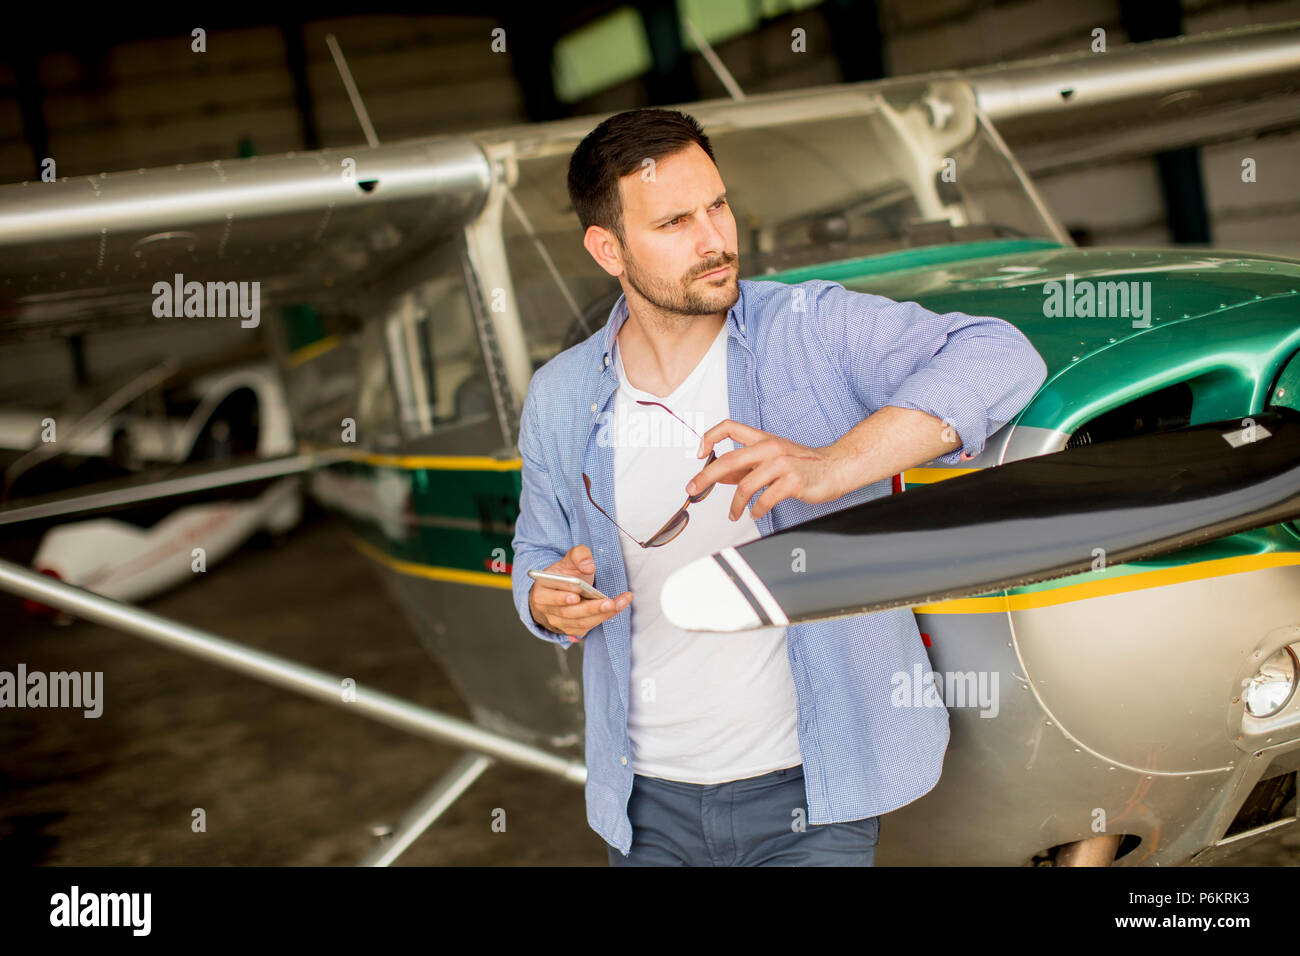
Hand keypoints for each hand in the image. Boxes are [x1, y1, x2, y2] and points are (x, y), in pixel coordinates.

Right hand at [528, 544, 631, 640]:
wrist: (562, 591)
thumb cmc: (565, 576)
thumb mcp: (569, 561)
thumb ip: (579, 556)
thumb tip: (588, 566)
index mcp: (541, 591)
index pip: (548, 597)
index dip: (561, 598)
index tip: (575, 596)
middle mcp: (547, 610)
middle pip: (568, 612)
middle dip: (589, 608)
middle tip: (607, 603)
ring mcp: (559, 622)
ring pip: (581, 622)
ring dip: (601, 614)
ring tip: (617, 604)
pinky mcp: (572, 630)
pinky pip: (589, 626)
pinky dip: (605, 617)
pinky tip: (618, 606)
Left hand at [685, 420, 850, 521]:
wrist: (836, 467)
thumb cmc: (804, 463)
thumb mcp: (772, 458)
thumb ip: (747, 466)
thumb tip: (720, 476)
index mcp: (763, 439)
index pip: (729, 427)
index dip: (710, 437)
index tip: (699, 453)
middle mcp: (770, 448)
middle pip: (728, 460)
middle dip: (705, 477)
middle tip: (694, 489)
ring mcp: (781, 464)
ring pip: (745, 485)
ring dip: (735, 504)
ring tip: (733, 513)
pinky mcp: (792, 481)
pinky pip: (764, 499)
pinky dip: (756, 510)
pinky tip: (756, 513)